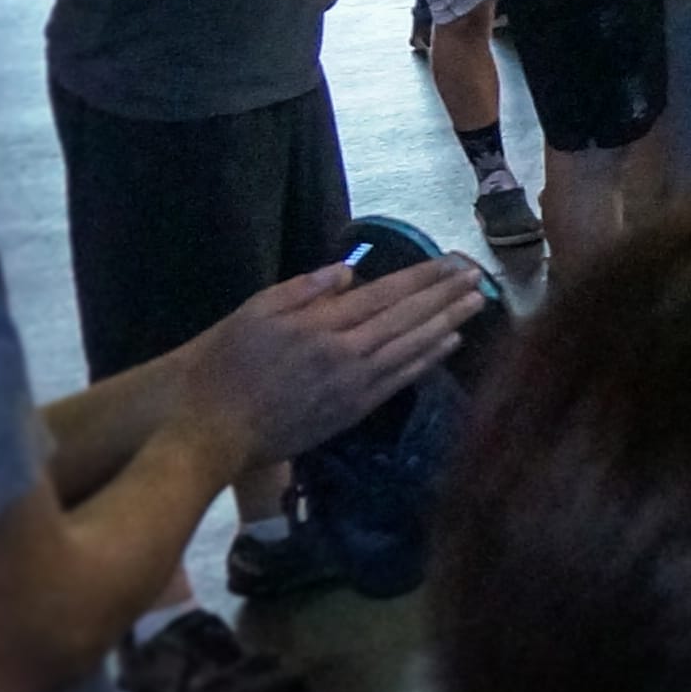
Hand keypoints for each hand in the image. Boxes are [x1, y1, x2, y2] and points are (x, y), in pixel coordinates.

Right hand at [192, 257, 487, 466]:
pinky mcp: (354, 411)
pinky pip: (402, 380)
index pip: (384, 294)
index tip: (451, 262)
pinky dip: (429, 359)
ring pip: (413, 348)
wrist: (212, 429)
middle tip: (478, 275)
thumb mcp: (253, 312)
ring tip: (476, 302)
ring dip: (448, 322)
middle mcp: (346, 353)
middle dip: (445, 294)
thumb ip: (302, 290)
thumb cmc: (224, 365)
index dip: (421, 277)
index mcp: (320, 325)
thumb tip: (346, 273)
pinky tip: (450, 343)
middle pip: (407, 318)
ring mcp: (354, 385)